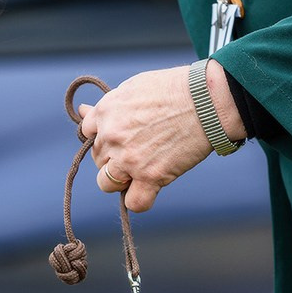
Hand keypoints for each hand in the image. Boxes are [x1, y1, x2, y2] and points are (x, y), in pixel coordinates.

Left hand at [77, 64, 219, 211]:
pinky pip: (134, 203)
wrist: (208, 99)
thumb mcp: (133, 89)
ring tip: (142, 169)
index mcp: (106, 112)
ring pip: (107, 184)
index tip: (121, 136)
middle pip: (98, 159)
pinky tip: (150, 188)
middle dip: (114, 158)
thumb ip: (107, 106)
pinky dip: (140, 200)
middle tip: (140, 148)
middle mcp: (112, 136)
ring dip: (121, 181)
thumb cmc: (175, 90)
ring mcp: (129, 159)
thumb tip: (83, 111)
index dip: (103, 137)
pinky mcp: (150, 176)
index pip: (87, 134)